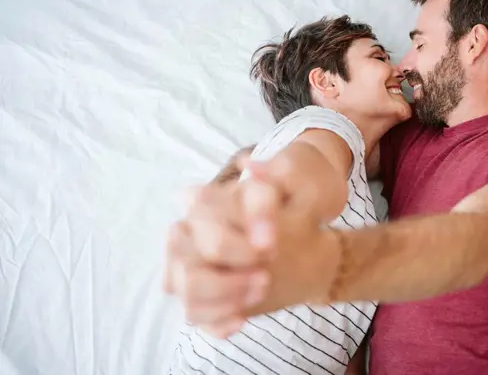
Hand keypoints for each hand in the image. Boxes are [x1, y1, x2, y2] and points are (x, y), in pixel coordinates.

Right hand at [164, 155, 339, 336]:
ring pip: (187, 286)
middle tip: (268, 263)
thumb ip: (271, 181)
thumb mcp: (293, 192)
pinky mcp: (196, 297)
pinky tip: (242, 318)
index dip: (240, 227)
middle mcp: (185, 232)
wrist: (302, 252)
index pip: (205, 205)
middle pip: (196, 250)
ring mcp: (184, 266)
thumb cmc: (291, 216)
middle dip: (238, 258)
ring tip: (261, 287)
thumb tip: (252, 168)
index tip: (271, 243)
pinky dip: (218, 320)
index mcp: (205, 201)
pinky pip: (194, 314)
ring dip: (227, 293)